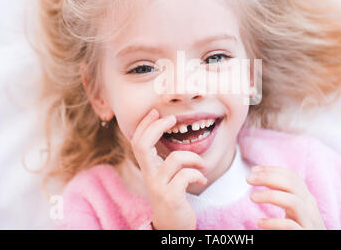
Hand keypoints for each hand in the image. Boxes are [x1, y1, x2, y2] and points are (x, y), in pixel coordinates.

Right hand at [130, 109, 206, 229]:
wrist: (173, 228)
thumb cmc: (173, 198)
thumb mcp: (166, 177)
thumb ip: (165, 160)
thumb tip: (173, 138)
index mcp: (148, 169)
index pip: (137, 141)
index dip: (145, 124)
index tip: (156, 112)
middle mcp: (149, 177)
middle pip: (142, 145)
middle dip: (157, 127)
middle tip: (173, 119)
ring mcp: (158, 187)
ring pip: (175, 159)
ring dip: (194, 158)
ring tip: (203, 165)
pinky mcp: (171, 197)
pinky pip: (186, 175)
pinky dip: (199, 174)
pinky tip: (202, 180)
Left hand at [247, 166, 325, 229]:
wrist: (315, 247)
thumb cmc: (300, 229)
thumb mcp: (293, 210)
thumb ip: (281, 195)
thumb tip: (259, 177)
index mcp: (306, 198)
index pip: (292, 176)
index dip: (272, 170)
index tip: (253, 170)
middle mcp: (310, 207)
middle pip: (291, 184)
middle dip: (268, 178)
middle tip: (249, 179)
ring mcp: (309, 222)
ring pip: (293, 201)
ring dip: (270, 196)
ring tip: (253, 197)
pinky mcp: (305, 235)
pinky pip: (290, 226)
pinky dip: (273, 223)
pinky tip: (260, 222)